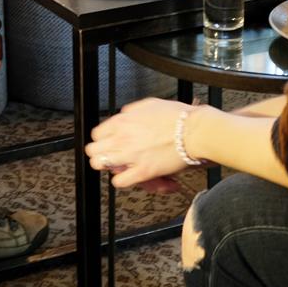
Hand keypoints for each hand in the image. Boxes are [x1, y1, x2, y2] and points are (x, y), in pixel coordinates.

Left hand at [87, 98, 202, 189]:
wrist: (194, 130)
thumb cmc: (177, 117)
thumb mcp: (149, 104)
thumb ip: (131, 111)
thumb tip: (124, 115)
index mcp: (123, 121)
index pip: (97, 134)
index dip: (103, 139)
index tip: (109, 142)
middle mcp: (122, 138)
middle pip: (93, 150)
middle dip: (101, 153)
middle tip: (110, 154)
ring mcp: (130, 156)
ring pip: (100, 165)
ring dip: (109, 166)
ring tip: (118, 165)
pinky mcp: (142, 171)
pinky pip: (118, 182)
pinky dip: (122, 180)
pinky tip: (129, 175)